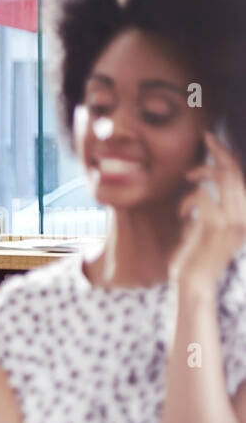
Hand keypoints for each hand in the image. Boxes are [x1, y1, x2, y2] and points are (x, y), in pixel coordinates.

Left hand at [174, 131, 245, 290]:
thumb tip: (201, 188)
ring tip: (188, 183)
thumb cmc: (193, 258)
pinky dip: (189, 200)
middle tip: (206, 138)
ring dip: (201, 176)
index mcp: (243, 216)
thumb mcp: (203, 229)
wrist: (193, 285)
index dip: (228, 156)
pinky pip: (203, 196)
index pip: (240, 178)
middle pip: (235, 172)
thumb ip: (208, 209)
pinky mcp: (215, 227)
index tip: (212, 140)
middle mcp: (243, 217)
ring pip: (221, 179)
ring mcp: (232, 222)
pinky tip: (183, 213)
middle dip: (220, 152)